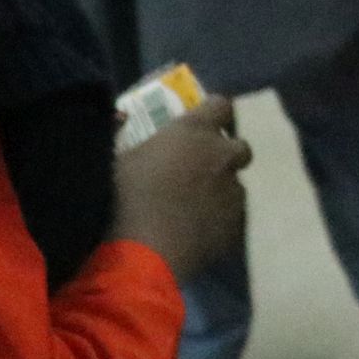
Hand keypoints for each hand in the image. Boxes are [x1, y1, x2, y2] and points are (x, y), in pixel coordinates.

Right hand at [109, 95, 251, 278]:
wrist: (140, 252)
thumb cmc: (122, 199)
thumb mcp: (119, 159)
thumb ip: (134, 140)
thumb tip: (122, 119)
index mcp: (194, 131)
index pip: (220, 105)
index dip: (212, 113)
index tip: (199, 126)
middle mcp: (221, 155)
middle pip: (238, 147)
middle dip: (223, 156)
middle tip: (198, 170)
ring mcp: (233, 191)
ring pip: (235, 185)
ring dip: (219, 191)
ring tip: (191, 209)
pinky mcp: (235, 225)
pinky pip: (230, 217)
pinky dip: (217, 221)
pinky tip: (194, 233)